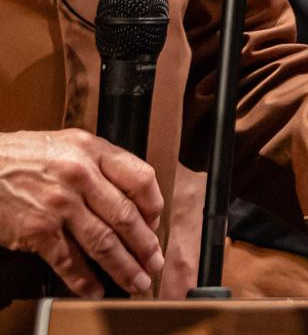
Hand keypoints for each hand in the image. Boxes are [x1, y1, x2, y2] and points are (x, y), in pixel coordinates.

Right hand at [0, 129, 164, 296]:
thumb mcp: (69, 144)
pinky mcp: (37, 230)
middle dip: (145, 246)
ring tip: (136, 282)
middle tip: (154, 264)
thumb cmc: (24, 157)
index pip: (141, 179)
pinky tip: (95, 290)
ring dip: (123, 268)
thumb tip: (132, 196)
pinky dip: (84, 280)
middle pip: (126, 217)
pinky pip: (68, 260)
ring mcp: (59, 204)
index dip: (154, 206)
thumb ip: (101, 164)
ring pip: (103, 242)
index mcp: (94, 151)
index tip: (156, 224)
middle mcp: (81, 176)